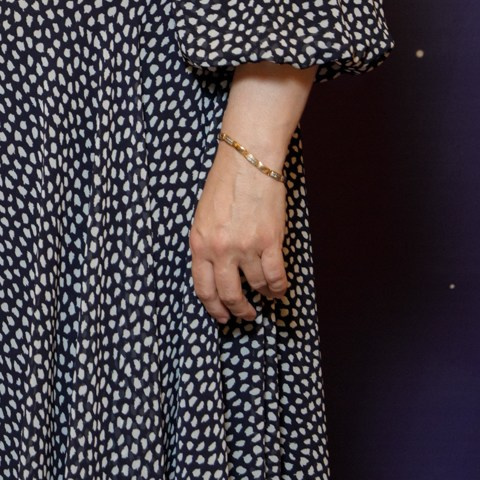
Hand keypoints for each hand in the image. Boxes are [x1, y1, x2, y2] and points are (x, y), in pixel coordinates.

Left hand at [189, 153, 288, 324]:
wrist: (247, 162)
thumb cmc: (224, 185)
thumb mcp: (202, 219)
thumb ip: (206, 245)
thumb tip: (215, 272)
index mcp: (199, 244)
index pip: (203, 288)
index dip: (213, 307)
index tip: (221, 316)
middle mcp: (220, 250)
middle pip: (228, 294)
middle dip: (237, 310)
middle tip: (245, 315)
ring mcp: (245, 247)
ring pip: (256, 286)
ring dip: (263, 295)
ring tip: (266, 295)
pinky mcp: (268, 242)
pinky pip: (276, 276)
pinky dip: (279, 287)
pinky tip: (279, 290)